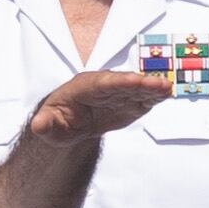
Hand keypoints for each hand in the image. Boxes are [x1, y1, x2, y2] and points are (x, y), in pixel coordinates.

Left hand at [28, 66, 169, 141]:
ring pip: (136, 89)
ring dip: (152, 89)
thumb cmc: (57, 120)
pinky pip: (142, 98)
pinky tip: (167, 94)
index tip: (134, 81)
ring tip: (168, 88)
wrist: (69, 123)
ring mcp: (117, 93)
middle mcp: (103, 86)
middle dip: (141, 83)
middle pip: (124, 83)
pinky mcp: (128, 103)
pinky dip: (154, 96)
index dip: (119, 82)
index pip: (103, 83)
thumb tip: (39, 125)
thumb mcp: (48, 126)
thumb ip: (45, 125)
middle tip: (160, 84)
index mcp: (83, 87)